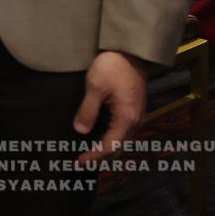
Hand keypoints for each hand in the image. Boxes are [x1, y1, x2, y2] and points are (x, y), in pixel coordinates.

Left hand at [73, 50, 150, 166]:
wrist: (131, 53)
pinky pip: (123, 133)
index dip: (94, 157)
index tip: (79, 162)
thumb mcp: (95, 87)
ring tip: (89, 155)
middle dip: (100, 158)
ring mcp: (136, 117)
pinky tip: (99, 139)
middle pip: (118, 149)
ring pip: (122, 142)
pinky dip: (111, 141)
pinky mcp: (133, 112)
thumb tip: (80, 131)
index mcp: (126, 119)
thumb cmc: (112, 67)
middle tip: (81, 162)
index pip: (110, 147)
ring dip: (106, 151)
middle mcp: (135, 122)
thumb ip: (88, 111)